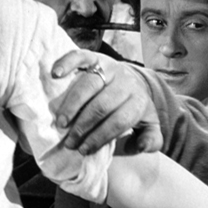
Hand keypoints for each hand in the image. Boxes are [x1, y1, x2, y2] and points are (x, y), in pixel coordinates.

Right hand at [48, 50, 162, 155]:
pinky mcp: (97, 57)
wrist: (133, 83)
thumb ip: (151, 140)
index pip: (118, 122)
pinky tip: (55, 74)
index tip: (84, 150)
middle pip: (101, 106)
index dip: (100, 137)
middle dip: (83, 127)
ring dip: (72, 106)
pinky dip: (67, 63)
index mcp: (139, 101)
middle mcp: (126, 82)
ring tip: (61, 123)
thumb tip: (143, 146)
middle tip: (70, 142)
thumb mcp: (149, 127)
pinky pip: (81, 57)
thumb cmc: (135, 110)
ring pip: (88, 85)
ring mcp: (111, 67)